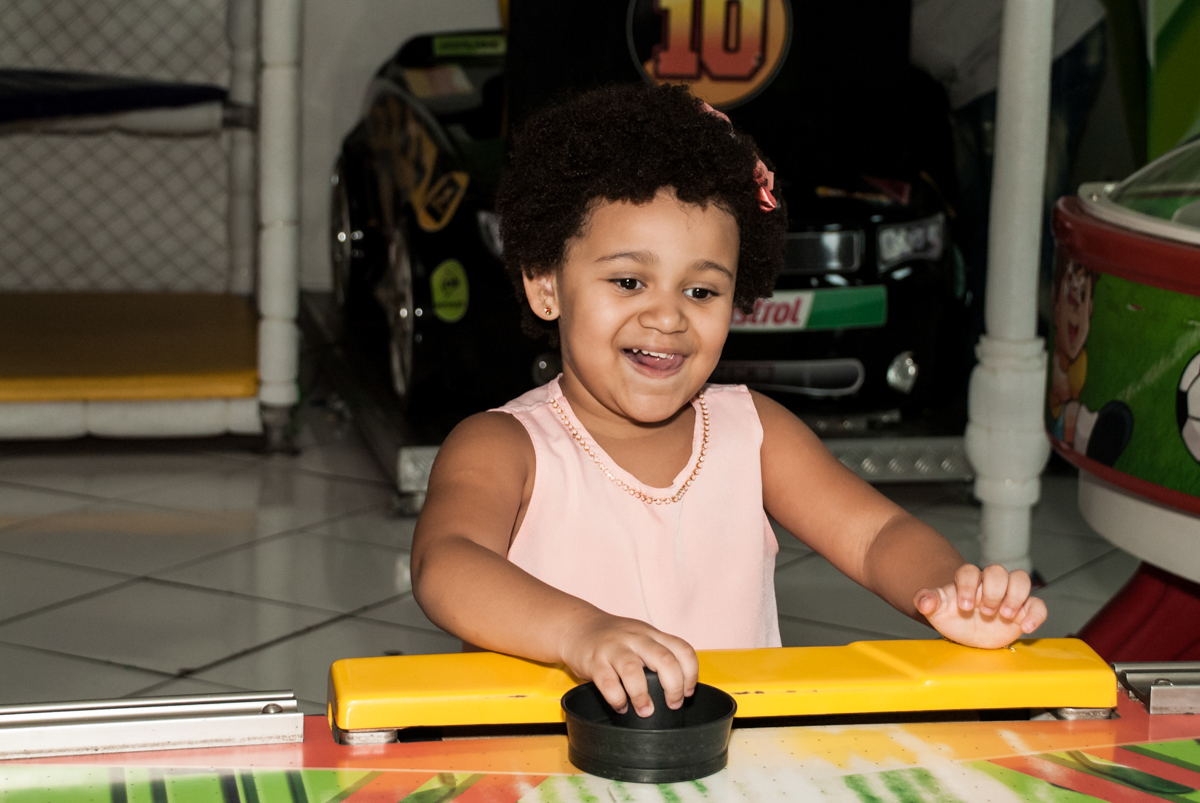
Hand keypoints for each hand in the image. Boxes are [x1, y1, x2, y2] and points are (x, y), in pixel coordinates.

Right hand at [559, 611, 697, 716]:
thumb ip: (658, 655)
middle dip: (674, 687)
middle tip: (673, 704)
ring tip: (645, 711)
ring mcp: (613, 648)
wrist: (576, 627)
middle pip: (664, 659)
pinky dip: (617, 699)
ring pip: (633, 671)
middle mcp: (635, 638)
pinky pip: (607, 683)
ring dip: (642, 696)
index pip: (683, 650)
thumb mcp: (640, 638)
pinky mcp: (594, 661)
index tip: (688, 692)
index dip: (691, 673)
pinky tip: (620, 706)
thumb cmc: (612, 639)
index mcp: (651, 634)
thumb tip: (679, 688)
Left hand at [914, 564, 1047, 648]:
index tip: (964, 606)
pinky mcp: (1024, 610)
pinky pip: (1038, 605)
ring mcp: (1009, 595)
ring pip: (1021, 579)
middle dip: (993, 591)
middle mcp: (990, 584)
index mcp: (968, 581)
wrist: (969, 633)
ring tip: (1005, 615)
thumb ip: (928, 602)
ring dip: (1016, 596)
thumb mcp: (938, 612)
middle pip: (998, 571)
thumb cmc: (954, 617)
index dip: (968, 586)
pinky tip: (1025, 626)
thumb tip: (923, 601)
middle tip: (985, 611)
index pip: (970, 571)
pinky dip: (1036, 614)